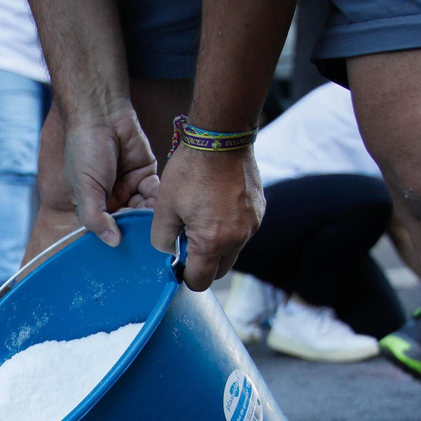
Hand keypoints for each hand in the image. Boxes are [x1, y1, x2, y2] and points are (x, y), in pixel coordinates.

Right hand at [62, 107, 160, 247]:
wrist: (102, 116)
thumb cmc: (85, 152)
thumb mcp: (85, 189)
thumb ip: (96, 218)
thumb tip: (113, 242)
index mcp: (92, 204)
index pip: (106, 228)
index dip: (117, 236)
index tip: (130, 247)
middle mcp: (111, 198)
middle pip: (128, 221)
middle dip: (137, 228)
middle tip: (149, 237)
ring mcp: (130, 186)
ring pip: (143, 209)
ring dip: (149, 216)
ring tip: (156, 222)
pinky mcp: (146, 174)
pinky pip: (155, 193)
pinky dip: (158, 200)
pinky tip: (162, 207)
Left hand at [150, 145, 264, 290]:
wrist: (221, 139)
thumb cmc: (190, 171)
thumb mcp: (164, 207)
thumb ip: (162, 239)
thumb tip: (167, 252)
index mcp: (213, 242)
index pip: (200, 281)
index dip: (185, 277)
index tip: (177, 264)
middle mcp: (238, 238)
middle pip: (220, 270)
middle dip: (203, 265)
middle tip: (186, 244)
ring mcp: (252, 224)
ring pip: (233, 250)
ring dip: (217, 246)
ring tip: (199, 221)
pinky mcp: (259, 210)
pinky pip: (242, 231)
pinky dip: (229, 229)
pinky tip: (215, 208)